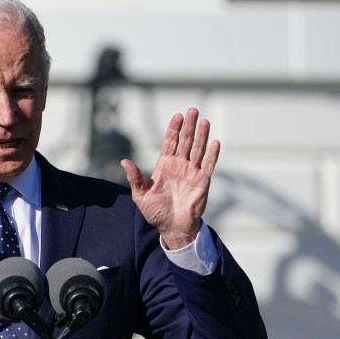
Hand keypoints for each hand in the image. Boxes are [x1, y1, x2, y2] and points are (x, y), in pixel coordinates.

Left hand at [121, 108, 218, 249]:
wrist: (172, 228)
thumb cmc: (156, 212)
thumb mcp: (140, 195)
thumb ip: (135, 178)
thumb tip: (124, 161)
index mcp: (164, 166)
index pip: (170, 143)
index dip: (173, 129)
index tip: (178, 116)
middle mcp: (179, 166)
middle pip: (185, 142)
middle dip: (189, 126)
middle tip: (193, 110)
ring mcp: (192, 173)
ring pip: (198, 150)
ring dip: (202, 136)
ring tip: (204, 121)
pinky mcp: (202, 182)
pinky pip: (208, 165)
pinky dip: (212, 155)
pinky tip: (215, 142)